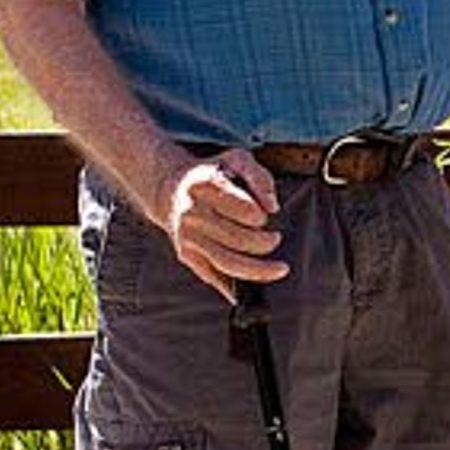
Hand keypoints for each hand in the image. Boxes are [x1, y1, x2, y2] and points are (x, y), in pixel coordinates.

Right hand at [161, 150, 284, 299]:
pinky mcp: (186, 254)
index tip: (263, 216)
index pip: (244, 210)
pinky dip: (232, 287)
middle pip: (238, 239)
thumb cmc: (211, 174)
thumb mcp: (236, 160)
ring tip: (280, 269)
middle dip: (264, 243)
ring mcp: (187, 237)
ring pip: (227, 262)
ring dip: (259, 270)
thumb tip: (272, 207)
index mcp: (205, 186)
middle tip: (275, 239)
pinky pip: (212, 275)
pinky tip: (250, 289)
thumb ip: (260, 176)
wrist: (169, 189)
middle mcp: (193, 213)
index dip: (259, 216)